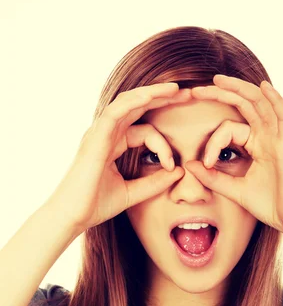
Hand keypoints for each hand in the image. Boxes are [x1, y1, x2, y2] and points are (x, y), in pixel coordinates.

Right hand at [44, 84, 189, 233]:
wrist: (72, 216)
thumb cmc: (95, 205)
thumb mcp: (133, 193)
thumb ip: (154, 183)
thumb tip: (179, 172)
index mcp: (113, 144)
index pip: (144, 131)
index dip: (163, 145)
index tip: (173, 166)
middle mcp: (106, 134)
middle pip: (137, 107)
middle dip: (162, 99)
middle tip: (187, 94)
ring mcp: (99, 133)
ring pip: (128, 103)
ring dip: (152, 93)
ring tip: (175, 89)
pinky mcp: (95, 137)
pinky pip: (115, 111)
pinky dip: (133, 102)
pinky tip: (151, 96)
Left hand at [186, 75, 282, 236]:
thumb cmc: (271, 206)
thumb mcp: (235, 190)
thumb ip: (213, 177)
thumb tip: (189, 164)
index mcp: (257, 145)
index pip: (229, 128)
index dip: (212, 142)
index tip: (203, 162)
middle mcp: (268, 136)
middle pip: (244, 105)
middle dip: (220, 95)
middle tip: (195, 90)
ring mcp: (279, 138)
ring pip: (260, 103)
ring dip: (240, 89)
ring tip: (218, 79)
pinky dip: (276, 99)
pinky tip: (264, 86)